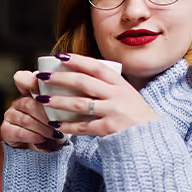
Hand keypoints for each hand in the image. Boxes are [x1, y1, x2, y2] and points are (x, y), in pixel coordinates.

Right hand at [1, 70, 67, 151]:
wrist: (48, 147)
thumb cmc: (56, 126)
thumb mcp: (62, 112)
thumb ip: (61, 99)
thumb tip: (69, 88)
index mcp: (30, 91)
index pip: (23, 79)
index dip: (29, 82)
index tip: (42, 89)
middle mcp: (18, 101)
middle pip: (29, 104)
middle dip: (45, 116)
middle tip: (57, 124)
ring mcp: (10, 115)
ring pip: (26, 120)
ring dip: (42, 129)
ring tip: (52, 134)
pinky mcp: (5, 130)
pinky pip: (19, 132)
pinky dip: (34, 137)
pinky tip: (42, 139)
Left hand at [35, 54, 158, 136]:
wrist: (150, 135)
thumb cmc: (134, 112)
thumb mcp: (126, 93)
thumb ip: (107, 85)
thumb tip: (79, 76)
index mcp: (120, 83)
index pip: (96, 66)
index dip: (77, 60)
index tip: (60, 57)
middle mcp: (116, 95)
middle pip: (83, 82)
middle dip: (60, 78)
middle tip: (43, 77)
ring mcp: (113, 112)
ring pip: (80, 104)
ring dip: (58, 101)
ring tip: (42, 100)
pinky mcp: (109, 129)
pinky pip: (84, 127)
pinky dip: (68, 126)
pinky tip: (56, 124)